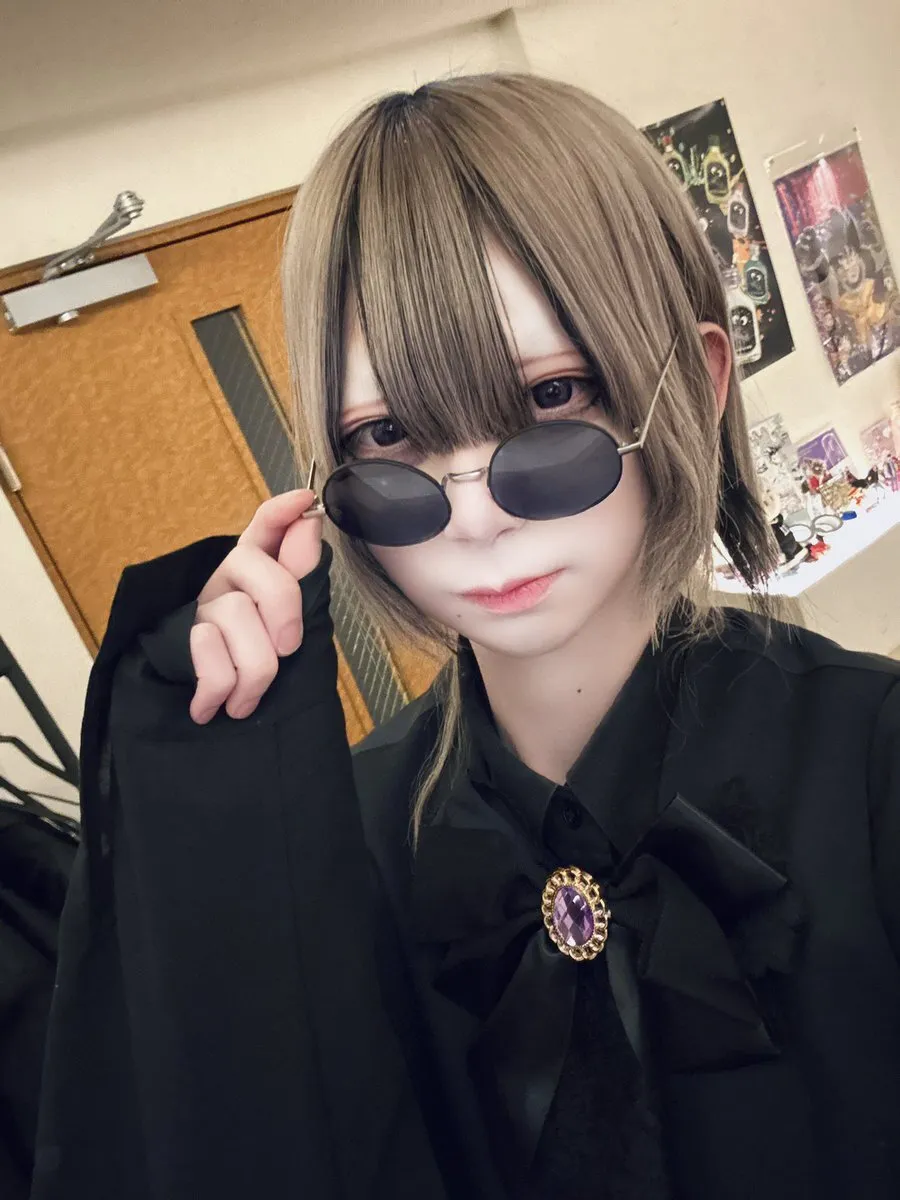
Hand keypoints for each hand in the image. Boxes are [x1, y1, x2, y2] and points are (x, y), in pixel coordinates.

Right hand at [189, 490, 322, 723]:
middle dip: (284, 616)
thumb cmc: (256, 655)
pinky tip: (215, 706)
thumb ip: (300, 568)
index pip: (267, 525)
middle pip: (263, 574)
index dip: (283, 510)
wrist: (206, 701)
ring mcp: (204, 604)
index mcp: (260, 567)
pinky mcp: (180, 634)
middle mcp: (228, 577)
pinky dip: (220, 689)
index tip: (304, 500)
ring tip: (247, 701)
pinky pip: (208, 652)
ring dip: (255, 674)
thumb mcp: (287, 617)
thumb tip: (311, 519)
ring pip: (237, 617)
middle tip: (288, 651)